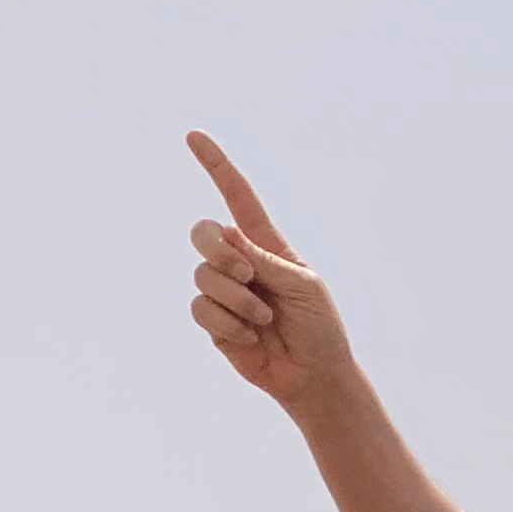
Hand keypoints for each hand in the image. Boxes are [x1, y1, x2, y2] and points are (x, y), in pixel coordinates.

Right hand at [186, 133, 356, 408]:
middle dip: (220, 251)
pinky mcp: (212, 321)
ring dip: (238, 300)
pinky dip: (229, 323)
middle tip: (247, 275)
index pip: (237, 197)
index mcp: (265, 244)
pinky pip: (201, 308)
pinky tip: (251, 336)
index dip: (216, 166)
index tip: (194, 137)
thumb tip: (227, 236)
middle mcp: (238, 261)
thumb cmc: (318, 326)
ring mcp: (222, 290)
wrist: (313, 374)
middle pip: (203, 232)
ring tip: (264, 318)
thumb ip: (264, 259)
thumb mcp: (301, 285)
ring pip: (203, 275)